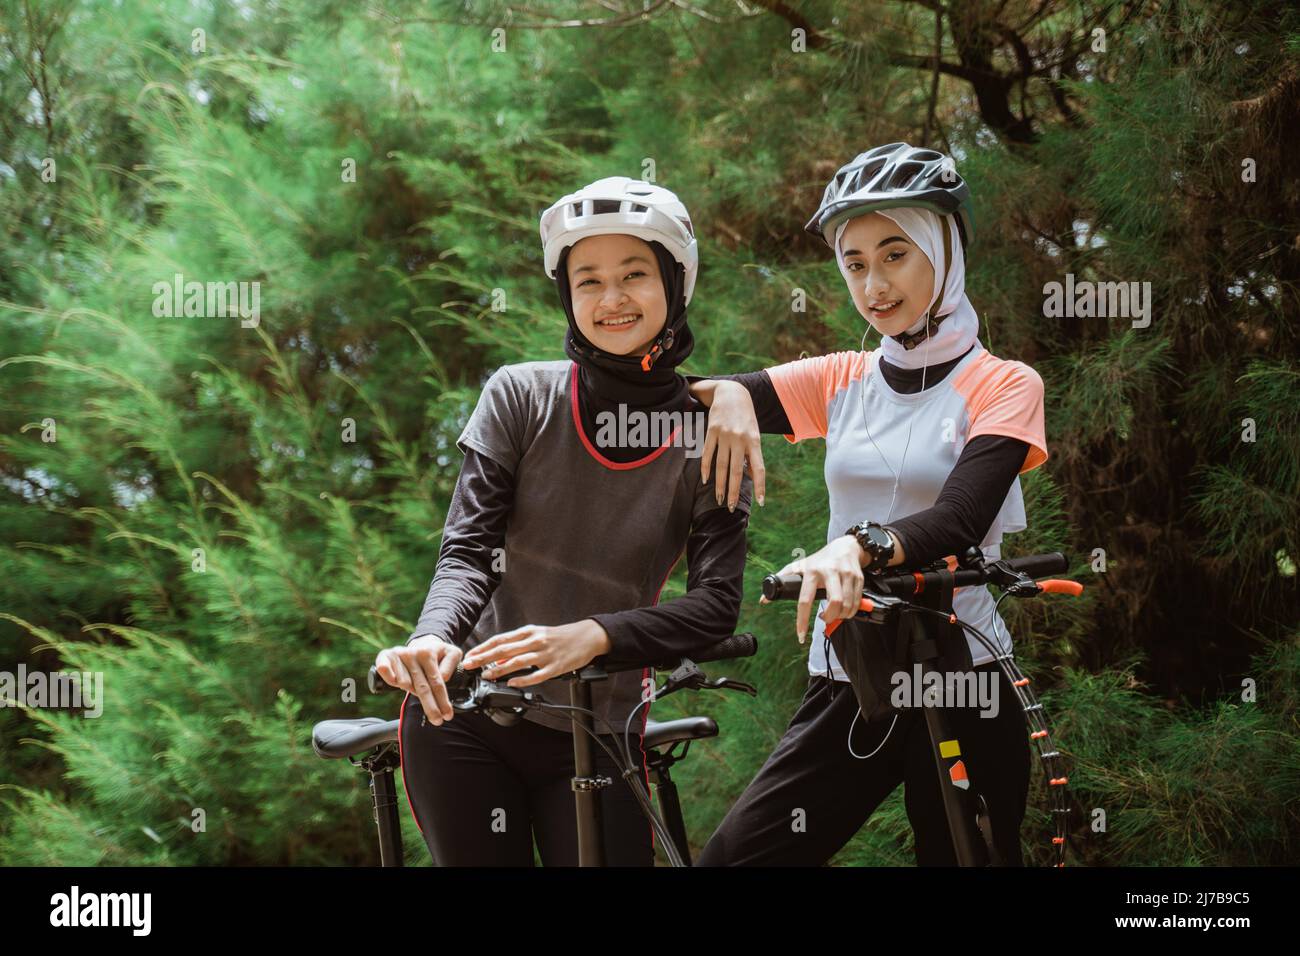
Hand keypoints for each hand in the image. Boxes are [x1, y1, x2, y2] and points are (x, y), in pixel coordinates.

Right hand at [374, 636, 462, 724]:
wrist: (420, 642)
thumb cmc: (437, 653)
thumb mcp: (452, 654)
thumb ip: (451, 665)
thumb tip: (442, 678)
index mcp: (429, 654)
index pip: (436, 682)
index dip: (443, 700)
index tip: (448, 714)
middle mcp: (413, 654)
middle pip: (422, 687)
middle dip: (430, 707)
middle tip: (438, 721)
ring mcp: (399, 655)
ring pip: (405, 683)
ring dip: (413, 693)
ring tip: (425, 702)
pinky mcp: (386, 656)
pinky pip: (384, 667)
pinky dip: (387, 675)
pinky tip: (395, 682)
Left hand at [460, 619, 612, 687]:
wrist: (587, 636)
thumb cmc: (560, 636)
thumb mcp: (537, 634)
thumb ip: (518, 645)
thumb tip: (497, 657)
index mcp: (529, 631)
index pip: (500, 639)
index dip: (483, 648)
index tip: (469, 655)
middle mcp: (535, 641)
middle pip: (504, 650)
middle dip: (484, 658)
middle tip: (469, 665)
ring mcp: (545, 654)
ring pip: (517, 662)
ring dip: (499, 670)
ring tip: (486, 676)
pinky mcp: (555, 666)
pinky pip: (536, 675)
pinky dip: (522, 680)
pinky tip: (512, 684)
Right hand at [698, 381, 765, 510]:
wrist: (731, 392)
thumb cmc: (745, 417)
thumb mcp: (754, 433)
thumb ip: (752, 454)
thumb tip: (750, 477)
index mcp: (754, 440)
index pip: (759, 468)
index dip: (760, 486)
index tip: (761, 503)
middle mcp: (740, 439)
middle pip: (736, 471)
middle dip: (734, 491)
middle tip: (730, 508)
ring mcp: (725, 435)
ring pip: (721, 465)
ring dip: (719, 485)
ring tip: (719, 499)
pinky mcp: (712, 430)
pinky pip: (707, 453)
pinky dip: (706, 468)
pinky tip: (705, 481)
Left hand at [759, 536, 866, 642]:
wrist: (846, 547)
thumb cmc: (819, 560)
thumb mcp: (800, 566)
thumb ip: (782, 580)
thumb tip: (763, 599)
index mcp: (812, 571)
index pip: (805, 600)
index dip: (803, 621)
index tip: (801, 636)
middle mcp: (830, 572)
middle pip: (835, 603)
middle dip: (830, 617)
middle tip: (824, 618)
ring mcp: (846, 574)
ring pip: (847, 605)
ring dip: (841, 616)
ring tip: (834, 614)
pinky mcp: (859, 578)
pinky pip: (858, 602)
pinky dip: (851, 611)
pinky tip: (845, 609)